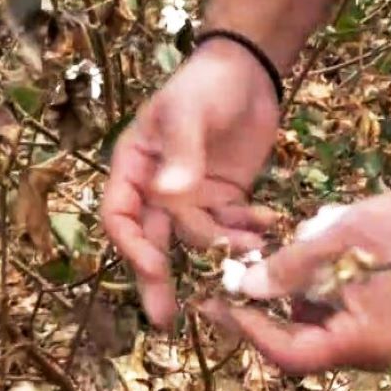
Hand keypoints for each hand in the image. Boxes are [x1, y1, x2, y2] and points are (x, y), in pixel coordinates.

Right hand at [101, 38, 280, 328]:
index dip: (132, 245)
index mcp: (134, 167)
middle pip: (153, 241)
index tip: (153, 267)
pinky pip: (232, 227)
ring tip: (251, 253)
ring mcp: (193, 196)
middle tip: (166, 321)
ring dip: (222, 250)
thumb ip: (181, 153)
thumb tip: (169, 194)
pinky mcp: (227, 197)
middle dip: (159, 279)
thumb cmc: (204, 84)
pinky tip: (270, 226)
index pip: (121, 215)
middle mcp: (159, 189)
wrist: (247, 70)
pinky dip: (249, 232)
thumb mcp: (188, 112)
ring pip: (199, 239)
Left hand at [199, 189, 390, 373]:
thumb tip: (245, 287)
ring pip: (315, 327)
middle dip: (266, 311)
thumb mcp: (339, 238)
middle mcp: (369, 351)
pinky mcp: (380, 321)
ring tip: (282, 252)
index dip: (250, 329)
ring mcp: (377, 339)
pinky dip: (315, 288)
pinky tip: (315, 251)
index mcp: (361, 342)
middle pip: (300, 345)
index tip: (216, 302)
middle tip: (233, 281)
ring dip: (291, 295)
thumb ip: (290, 266)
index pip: (290, 353)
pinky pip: (334, 314)